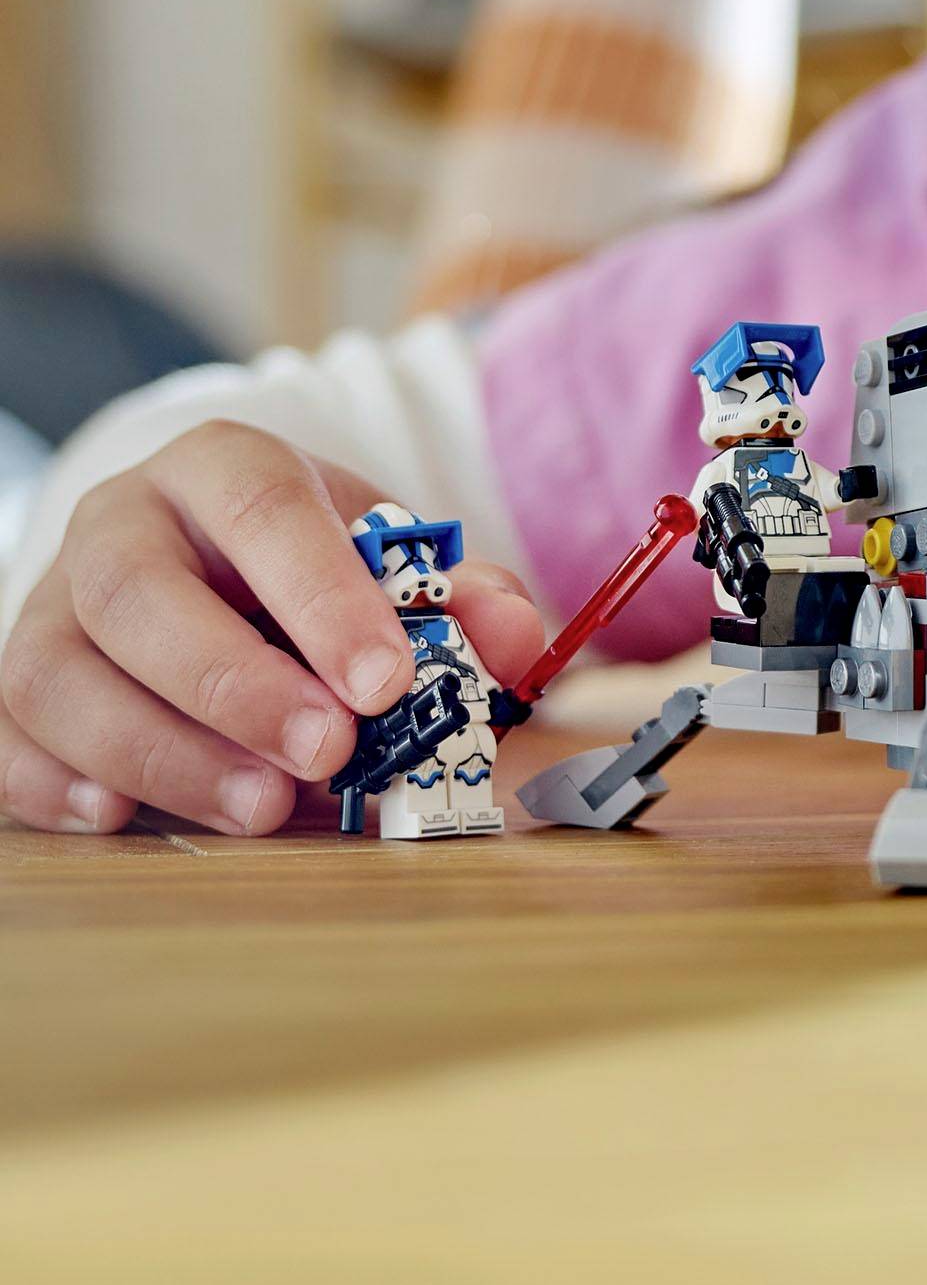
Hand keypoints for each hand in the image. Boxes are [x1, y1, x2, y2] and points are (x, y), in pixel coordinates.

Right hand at [0, 423, 544, 834]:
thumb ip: (462, 596)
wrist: (215, 572)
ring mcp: (52, 604)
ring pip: (61, 673)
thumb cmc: (314, 575)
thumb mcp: (393, 565)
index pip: (262, 506)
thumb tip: (517, 633)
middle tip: (326, 753)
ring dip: (162, 752)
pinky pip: (5, 736)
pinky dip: (56, 783)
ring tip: (260, 808)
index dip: (320, 594)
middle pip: (140, 593)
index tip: (383, 680)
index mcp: (224, 467)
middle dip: (235, 684)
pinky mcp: (14, 684)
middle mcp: (120, 523)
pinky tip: (121, 817)